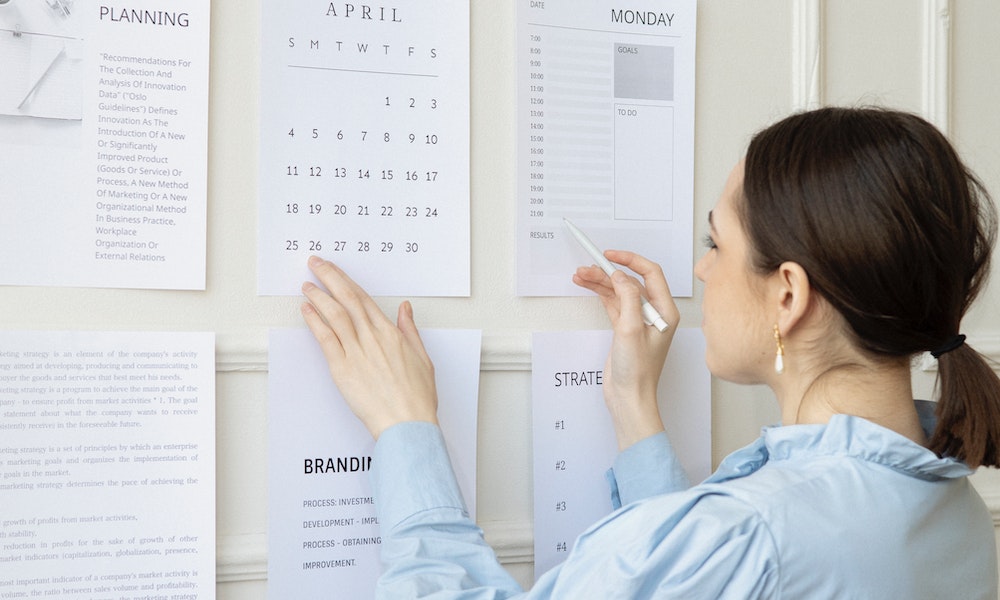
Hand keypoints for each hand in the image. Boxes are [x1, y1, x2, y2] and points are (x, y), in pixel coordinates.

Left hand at [300, 256, 438, 438]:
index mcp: (391, 334)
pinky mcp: (342, 369)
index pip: (364, 299)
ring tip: (307, 284)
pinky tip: (307, 310)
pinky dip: (314, 321)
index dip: (347, 282)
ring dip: (319, 296)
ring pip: (334, 314)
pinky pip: (325, 338)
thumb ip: (410, 330)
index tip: (336, 271)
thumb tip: (406, 309)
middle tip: (316, 264)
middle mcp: (372, 338)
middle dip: (329, 277)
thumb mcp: (422, 358)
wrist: (407, 423)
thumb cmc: (416, 398)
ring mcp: (356, 352)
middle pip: (347, 299)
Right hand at [572, 251, 679, 449]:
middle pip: (631, 282)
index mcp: (664, 311)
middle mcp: (654, 313)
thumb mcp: (631, 329)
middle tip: (588, 266)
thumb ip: (628, 298)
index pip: (651, 274)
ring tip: (580, 276)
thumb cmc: (638, 372)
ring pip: (619, 292)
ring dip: (600, 283)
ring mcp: (639, 321)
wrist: (629, 398)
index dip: (630, 260)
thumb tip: (620, 276)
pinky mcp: (625, 329)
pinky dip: (600, 295)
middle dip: (608, 272)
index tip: (610, 255)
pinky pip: (613, 304)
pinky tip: (587, 287)